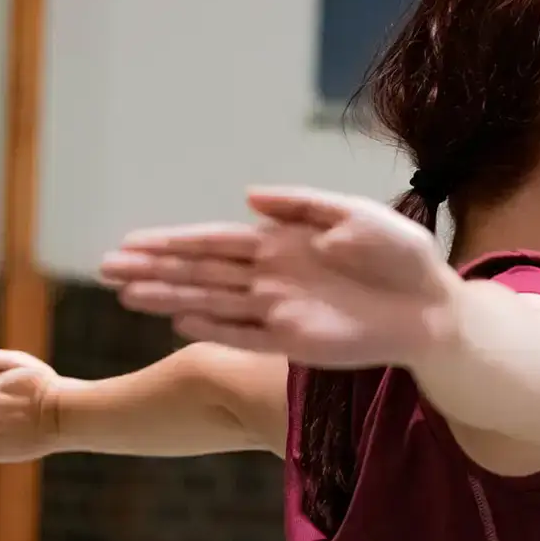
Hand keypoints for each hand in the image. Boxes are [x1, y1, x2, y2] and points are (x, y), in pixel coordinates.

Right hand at [98, 186, 457, 369]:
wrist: (434, 307)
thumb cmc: (401, 255)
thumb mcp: (355, 214)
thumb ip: (302, 206)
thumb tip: (247, 197)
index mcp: (280, 243)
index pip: (213, 241)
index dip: (171, 241)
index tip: (130, 242)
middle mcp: (269, 278)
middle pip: (198, 271)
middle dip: (152, 269)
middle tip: (105, 268)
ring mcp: (277, 311)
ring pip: (210, 303)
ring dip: (168, 298)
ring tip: (125, 296)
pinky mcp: (294, 343)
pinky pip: (243, 336)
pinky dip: (212, 329)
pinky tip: (178, 321)